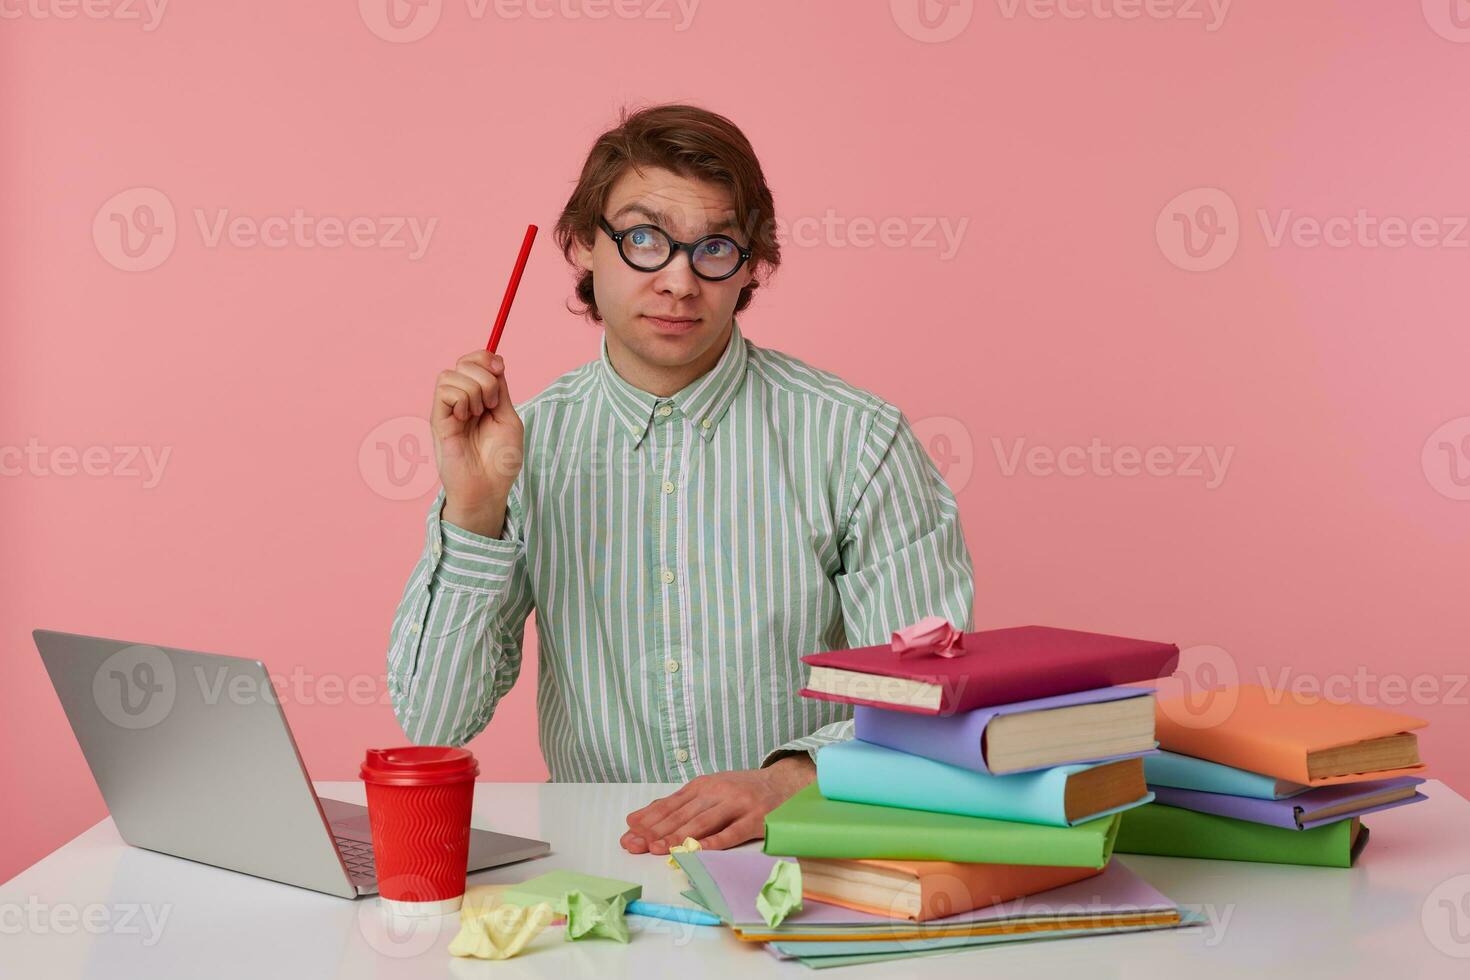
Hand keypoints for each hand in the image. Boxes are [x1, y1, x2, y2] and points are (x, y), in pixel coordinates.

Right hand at [430, 350, 523, 537]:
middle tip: (492, 405)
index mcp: (481, 397)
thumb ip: (501, 390)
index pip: (475, 361)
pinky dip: (460, 399)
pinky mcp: (438, 420)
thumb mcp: (509, 418)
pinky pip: (444, 390)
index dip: (486, 357)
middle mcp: (462, 400)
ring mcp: (448, 409)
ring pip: (452, 374)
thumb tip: (496, 360)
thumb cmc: (500, 460)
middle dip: (485, 377)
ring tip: (478, 415)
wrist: (488, 488)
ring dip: (473, 390)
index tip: (500, 369)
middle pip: (464, 362)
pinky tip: (465, 418)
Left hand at [619, 756, 815, 853]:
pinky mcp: (756, 818)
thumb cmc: (742, 791)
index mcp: (703, 785)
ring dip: (678, 836)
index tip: (629, 833)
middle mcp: (718, 791)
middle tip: (636, 844)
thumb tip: (638, 818)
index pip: (671, 804)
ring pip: (703, 822)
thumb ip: (677, 805)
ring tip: (658, 849)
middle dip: (656, 830)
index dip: (649, 819)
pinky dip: (715, 841)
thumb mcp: (709, 790)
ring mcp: (737, 804)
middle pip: (682, 813)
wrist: (784, 783)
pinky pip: (733, 832)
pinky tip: (699, 850)